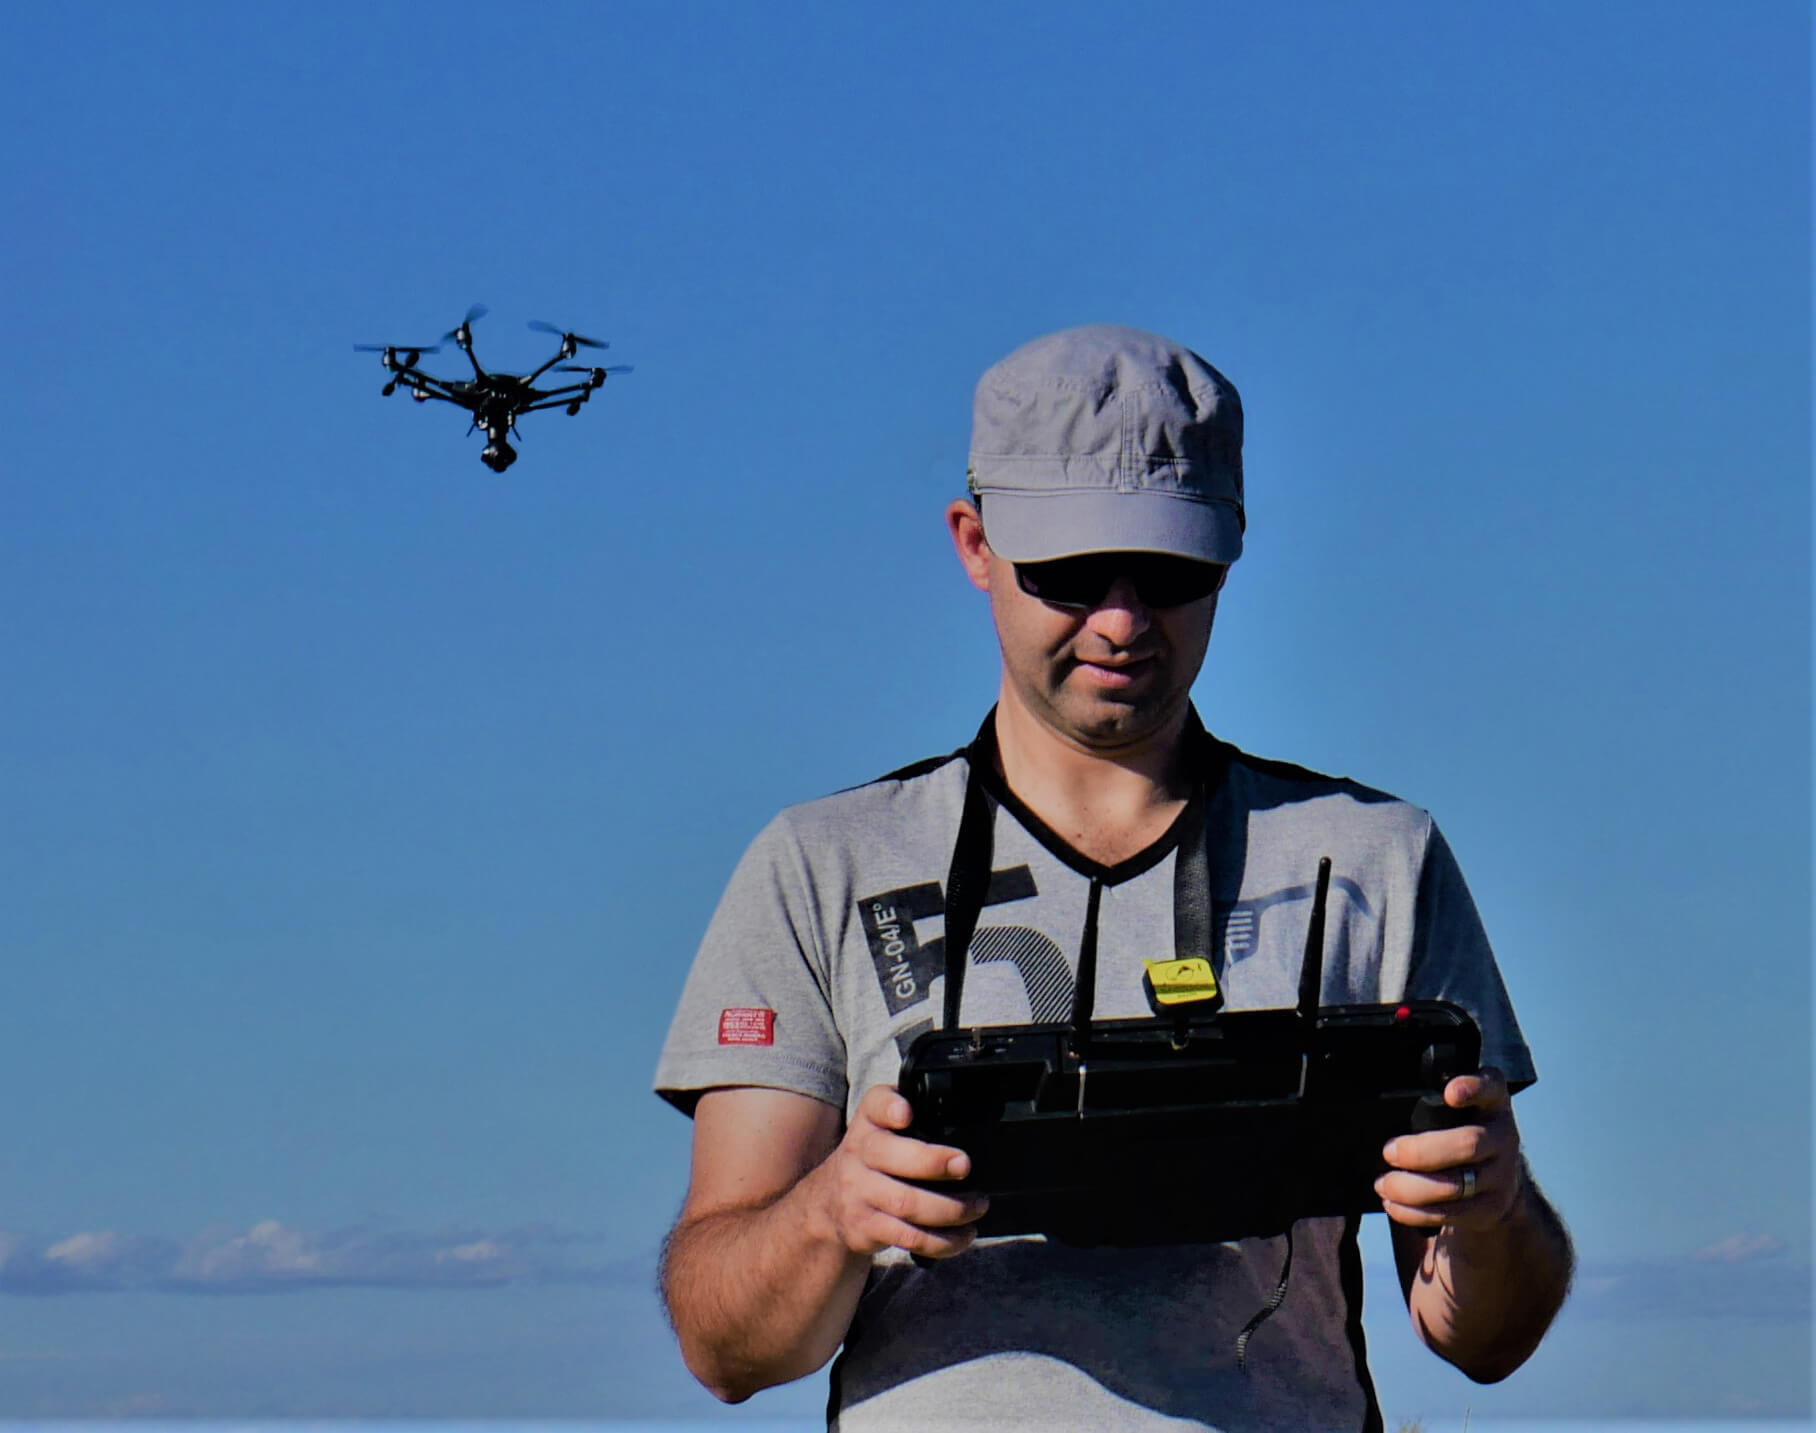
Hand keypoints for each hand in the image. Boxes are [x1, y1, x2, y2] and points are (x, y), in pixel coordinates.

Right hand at [811, 1084, 988, 1258]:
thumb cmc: (875, 1159)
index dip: (890, 1108)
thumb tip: (969, 1125)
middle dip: (932, 1162)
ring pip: (906, 1203)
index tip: (906, 1114)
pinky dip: (942, 1241)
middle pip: (891, 1157)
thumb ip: (916, 1116)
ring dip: (950, 1209)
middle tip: (964, 1166)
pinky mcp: (866, 1228)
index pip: (875, 1105)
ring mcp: (859, 1193)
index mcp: (869, 1122)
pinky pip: (909, 1237)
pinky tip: (963, 1234)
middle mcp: (859, 1153)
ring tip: (977, 1206)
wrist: (830, 1203)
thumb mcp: (883, 1128)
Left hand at [1376, 1067, 1522, 1231]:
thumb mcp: (1455, 1110)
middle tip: (1389, 1152)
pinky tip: (1394, 1204)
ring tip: (1384, 1183)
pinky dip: (1415, 1212)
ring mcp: (1502, 1175)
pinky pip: (1451, 1213)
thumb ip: (1432, 1104)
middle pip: (1468, 1144)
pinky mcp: (1491, 1207)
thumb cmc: (1458, 1133)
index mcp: (1492, 1103)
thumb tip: (1379, 1114)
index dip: (1472, 1088)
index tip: (1449, 1093)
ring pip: (1456, 1185)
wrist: (1498, 1180)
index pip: (1490, 1087)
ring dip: (1411, 1188)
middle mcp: (1503, 1136)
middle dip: (1421, 1151)